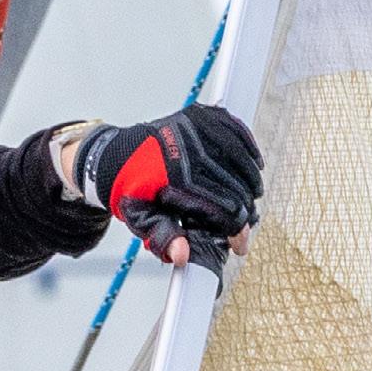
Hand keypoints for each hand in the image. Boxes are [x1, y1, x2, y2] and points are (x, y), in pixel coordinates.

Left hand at [74, 102, 262, 270]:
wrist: (115, 156)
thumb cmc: (131, 191)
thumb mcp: (141, 219)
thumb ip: (162, 238)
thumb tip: (183, 256)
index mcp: (174, 178)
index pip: (221, 208)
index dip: (235, 231)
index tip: (239, 245)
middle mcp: (187, 150)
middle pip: (235, 186)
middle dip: (245, 210)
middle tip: (245, 225)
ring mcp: (195, 128)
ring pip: (241, 159)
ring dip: (251, 183)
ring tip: (251, 200)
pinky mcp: (201, 114)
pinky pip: (237, 132)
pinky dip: (250, 151)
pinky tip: (255, 166)